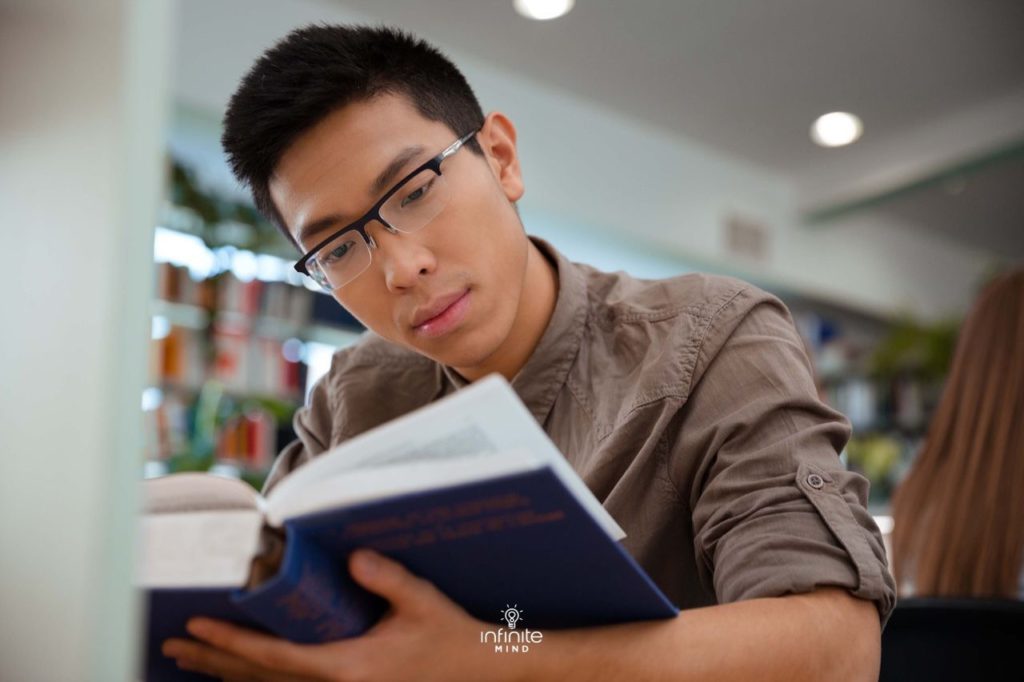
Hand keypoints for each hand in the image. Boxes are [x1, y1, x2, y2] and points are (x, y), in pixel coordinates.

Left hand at [162, 548, 504, 681]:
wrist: (476, 670)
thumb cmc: (449, 635)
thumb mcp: (422, 601)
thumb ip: (388, 579)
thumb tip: (354, 558)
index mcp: (349, 667)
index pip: (277, 657)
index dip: (234, 644)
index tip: (200, 628)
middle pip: (261, 678)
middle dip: (215, 660)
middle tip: (173, 644)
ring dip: (228, 672)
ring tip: (189, 660)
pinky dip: (257, 678)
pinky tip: (239, 674)